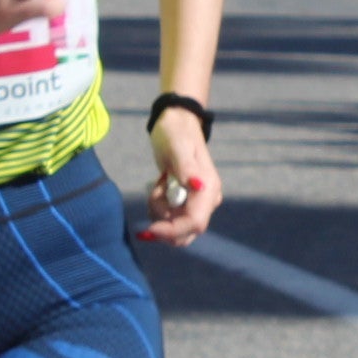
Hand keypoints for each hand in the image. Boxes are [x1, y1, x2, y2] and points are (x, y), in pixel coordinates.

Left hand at [137, 111, 220, 245]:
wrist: (176, 124)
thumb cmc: (175, 133)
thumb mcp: (176, 147)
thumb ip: (185, 168)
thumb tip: (197, 187)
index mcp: (209, 188)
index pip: (194, 223)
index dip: (172, 231)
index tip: (149, 228)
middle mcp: (208, 200)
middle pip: (186, 232)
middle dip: (163, 222)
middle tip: (153, 193)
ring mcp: (199, 204)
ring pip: (176, 229)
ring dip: (159, 213)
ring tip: (157, 184)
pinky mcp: (188, 204)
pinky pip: (172, 220)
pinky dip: (159, 210)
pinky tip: (159, 187)